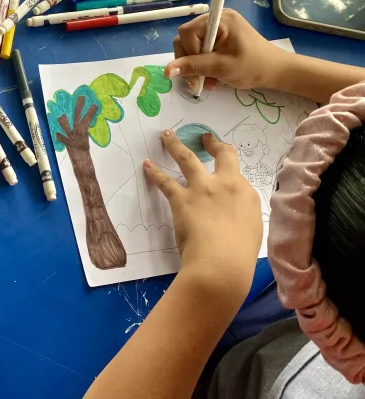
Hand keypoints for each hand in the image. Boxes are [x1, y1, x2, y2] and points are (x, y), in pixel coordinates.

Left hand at [143, 131, 261, 300]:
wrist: (221, 263)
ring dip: (176, 145)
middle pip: (222, 155)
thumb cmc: (240, 255)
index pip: (237, 174)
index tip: (223, 162)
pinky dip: (154, 172)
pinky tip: (147, 165)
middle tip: (203, 137)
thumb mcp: (252, 230)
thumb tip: (236, 213)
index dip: (229, 167)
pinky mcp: (181, 199)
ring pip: (188, 159)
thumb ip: (243, 215)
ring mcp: (202, 189)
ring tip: (167, 135)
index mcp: (246, 195)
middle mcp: (226, 185)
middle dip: (212, 143)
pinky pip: (165, 182)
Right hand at [165, 9, 287, 91]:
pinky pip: (200, 49)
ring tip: (208, 81)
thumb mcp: (222, 68)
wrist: (276, 71)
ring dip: (196, 66)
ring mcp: (218, 28)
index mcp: (220, 19)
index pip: (187, 33)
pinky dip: (202, 64)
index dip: (188, 53)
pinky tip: (212, 76)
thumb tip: (167, 70)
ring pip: (191, 47)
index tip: (200, 71)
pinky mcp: (219, 38)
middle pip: (186, 39)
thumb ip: (194, 67)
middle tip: (200, 82)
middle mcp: (216, 19)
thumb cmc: (253, 67)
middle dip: (190, 62)